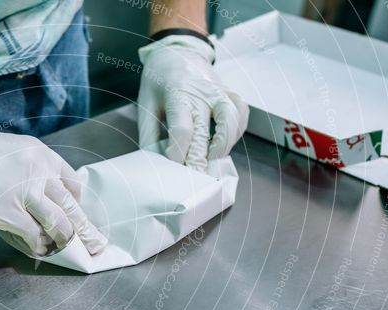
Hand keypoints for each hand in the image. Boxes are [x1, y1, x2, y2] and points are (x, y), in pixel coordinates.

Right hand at [0, 115, 107, 256]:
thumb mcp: (10, 152)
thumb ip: (29, 172)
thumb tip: (37, 196)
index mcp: (41, 156)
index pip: (72, 183)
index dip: (76, 204)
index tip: (76, 216)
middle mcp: (39, 173)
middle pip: (72, 207)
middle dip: (85, 230)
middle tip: (96, 245)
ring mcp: (25, 194)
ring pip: (59, 224)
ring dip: (64, 241)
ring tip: (64, 250)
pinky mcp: (8, 213)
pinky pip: (33, 236)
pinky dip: (39, 247)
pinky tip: (38, 251)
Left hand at [137, 35, 248, 170]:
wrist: (177, 51)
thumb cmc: (159, 80)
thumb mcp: (146, 104)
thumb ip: (150, 135)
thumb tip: (156, 163)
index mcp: (176, 94)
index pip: (182, 128)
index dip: (178, 151)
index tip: (174, 166)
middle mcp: (201, 93)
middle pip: (205, 131)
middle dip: (200, 159)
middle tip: (195, 180)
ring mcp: (219, 92)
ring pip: (231, 120)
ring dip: (223, 145)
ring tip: (212, 161)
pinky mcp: (230, 92)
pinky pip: (241, 113)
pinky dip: (237, 131)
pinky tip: (226, 144)